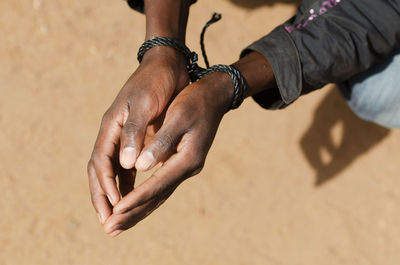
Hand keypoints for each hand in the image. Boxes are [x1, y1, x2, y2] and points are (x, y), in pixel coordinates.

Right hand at [87, 46, 188, 225]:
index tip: (115, 208)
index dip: (106, 187)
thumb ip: (134, 133)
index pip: (101, 163)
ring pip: (114, 173)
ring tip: (119, 217)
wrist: (167, 66)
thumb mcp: (143, 104)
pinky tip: (134, 196)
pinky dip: (128, 184)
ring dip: (115, 195)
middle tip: (108, 223)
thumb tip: (126, 166)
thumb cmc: (155, 82)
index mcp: (111, 127)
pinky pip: (128, 168)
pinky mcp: (138, 139)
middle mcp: (115, 135)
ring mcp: (126, 138)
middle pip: (101, 172)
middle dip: (103, 198)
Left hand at [102, 72, 233, 235]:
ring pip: (159, 195)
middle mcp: (188, 168)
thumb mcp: (178, 117)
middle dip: (133, 213)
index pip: (157, 185)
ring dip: (138, 210)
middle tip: (110, 229)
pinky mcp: (182, 163)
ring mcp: (186, 167)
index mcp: (187, 159)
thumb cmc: (195, 102)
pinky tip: (134, 203)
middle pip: (157, 197)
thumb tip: (139, 166)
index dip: (135, 198)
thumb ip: (161, 143)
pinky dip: (146, 197)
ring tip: (118, 224)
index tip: (115, 211)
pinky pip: (161, 186)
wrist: (215, 96)